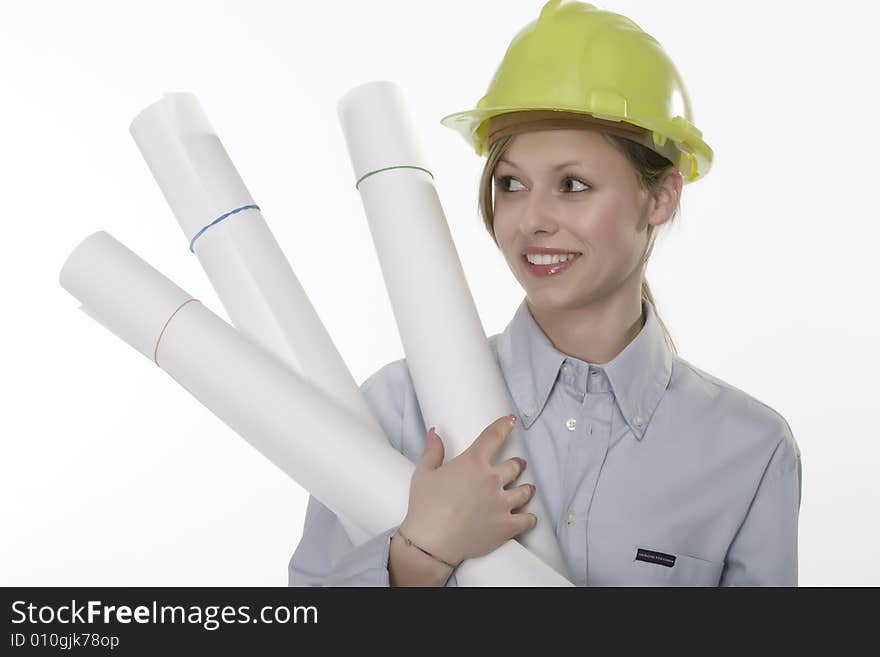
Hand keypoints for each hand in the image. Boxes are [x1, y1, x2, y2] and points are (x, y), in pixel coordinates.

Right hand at [398, 415, 536, 566]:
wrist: (431, 543)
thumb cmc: (425, 507)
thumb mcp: (423, 473)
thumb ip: (432, 451)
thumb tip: (436, 434)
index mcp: (473, 463)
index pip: (494, 436)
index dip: (504, 425)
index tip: (511, 421)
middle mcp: (492, 479)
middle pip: (515, 466)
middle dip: (517, 464)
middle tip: (517, 465)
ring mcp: (502, 503)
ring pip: (525, 491)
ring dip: (526, 488)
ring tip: (526, 489)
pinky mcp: (507, 526)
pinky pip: (527, 519)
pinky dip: (529, 518)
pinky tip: (529, 517)